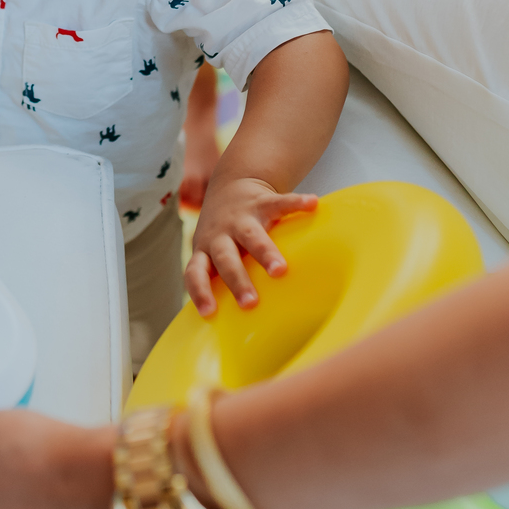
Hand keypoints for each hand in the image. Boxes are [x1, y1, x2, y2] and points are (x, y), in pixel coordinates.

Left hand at [185, 173, 316, 316]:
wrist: (232, 183)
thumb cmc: (225, 232)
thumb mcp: (213, 250)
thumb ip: (222, 278)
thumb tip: (241, 325)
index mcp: (205, 249)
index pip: (195, 272)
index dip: (199, 292)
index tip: (209, 313)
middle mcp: (221, 234)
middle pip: (226, 258)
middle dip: (237, 281)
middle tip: (250, 303)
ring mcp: (241, 217)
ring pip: (251, 236)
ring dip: (265, 253)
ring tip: (280, 270)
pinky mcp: (262, 201)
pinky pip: (280, 202)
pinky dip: (296, 204)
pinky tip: (313, 204)